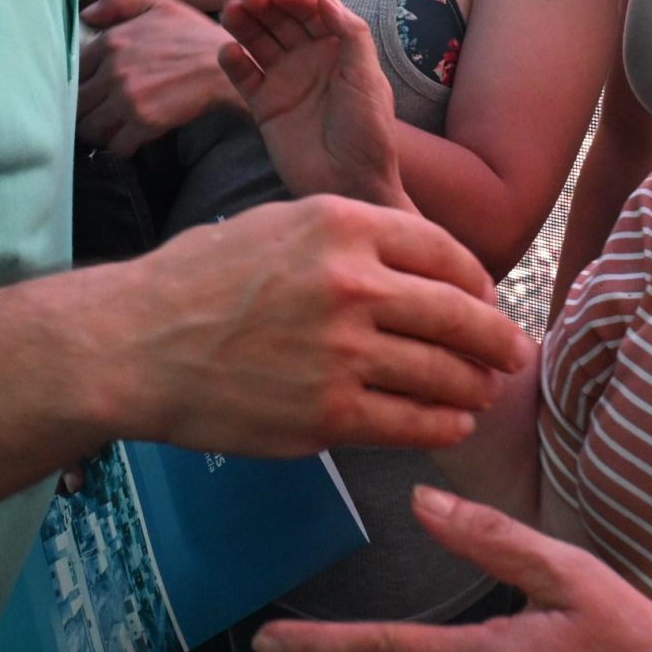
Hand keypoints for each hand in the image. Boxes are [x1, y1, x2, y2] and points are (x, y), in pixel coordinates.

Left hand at [77, 0, 244, 155]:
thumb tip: (86, 15)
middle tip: (96, 112)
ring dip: (98, 131)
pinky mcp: (145, 122)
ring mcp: (128, 99)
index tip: (90, 88)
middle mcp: (114, 71)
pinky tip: (129, 139)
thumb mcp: (159, 4)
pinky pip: (117, 146)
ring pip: (90, 128)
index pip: (74, 70)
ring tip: (109, 128)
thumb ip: (118, 1)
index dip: (80, 81)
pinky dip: (120, 146)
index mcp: (112, 41)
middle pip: (76, 102)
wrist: (228, 65)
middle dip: (84, 110)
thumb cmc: (195, 35)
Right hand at [118, 198, 530, 454]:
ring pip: (445, 374)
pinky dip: (444, 427)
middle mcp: (352, 283)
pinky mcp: (330, 415)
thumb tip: (420, 264)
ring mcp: (343, 352)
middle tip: (515, 355)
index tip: (487, 301)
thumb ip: (352, 236)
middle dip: (499, 340)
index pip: (445, 253)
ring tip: (483, 393)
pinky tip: (452, 425)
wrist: (136, 343)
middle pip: (461, 314)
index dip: (478, 284)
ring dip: (475, 387)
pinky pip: (413, 424)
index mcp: (342, 225)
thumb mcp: (280, 224)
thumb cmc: (200, 280)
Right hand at [219, 0, 402, 207]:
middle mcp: (309, 59)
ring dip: (244, 24)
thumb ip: (350, 34)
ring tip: (231, 12)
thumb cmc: (368, 132)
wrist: (350, 183)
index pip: (312, 11)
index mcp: (338, 49)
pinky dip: (233, 61)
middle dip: (265, 4)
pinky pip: (243, 76)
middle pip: (280, 20)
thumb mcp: (368, 78)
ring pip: (258, 42)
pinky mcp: (264, 105)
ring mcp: (285, 81)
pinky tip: (229, 52)